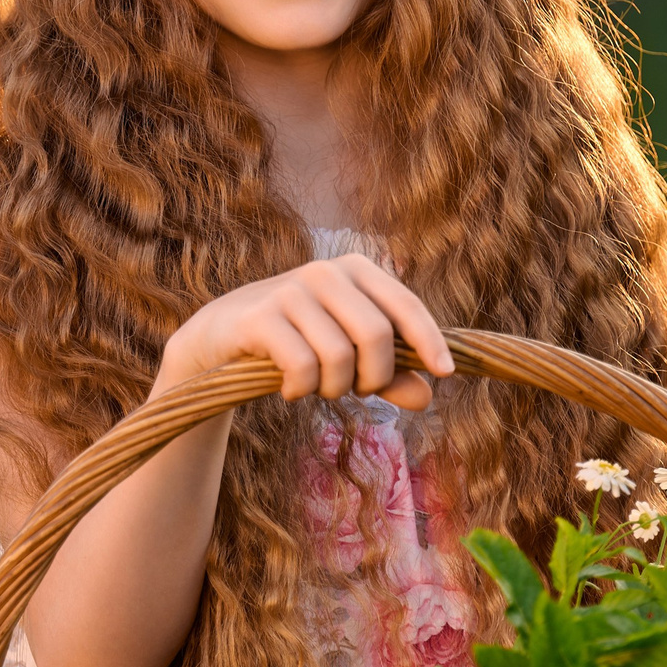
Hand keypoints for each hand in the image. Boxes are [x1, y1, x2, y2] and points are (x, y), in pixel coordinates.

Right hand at [155, 253, 455, 409]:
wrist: (219, 336)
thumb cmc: (296, 342)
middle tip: (355, 390)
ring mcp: (291, 290)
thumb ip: (389, 374)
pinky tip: (289, 389)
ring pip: (340, 356)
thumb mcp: (347, 356)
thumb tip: (428, 397)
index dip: (429, 340)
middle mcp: (326, 271)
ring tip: (316, 388)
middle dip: (373, 378)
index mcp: (356, 270)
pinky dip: (301, 389)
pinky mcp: (261, 315)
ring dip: (332, 388)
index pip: (406, 305)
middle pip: (377, 336)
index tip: (446, 373)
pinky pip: (302, 366)